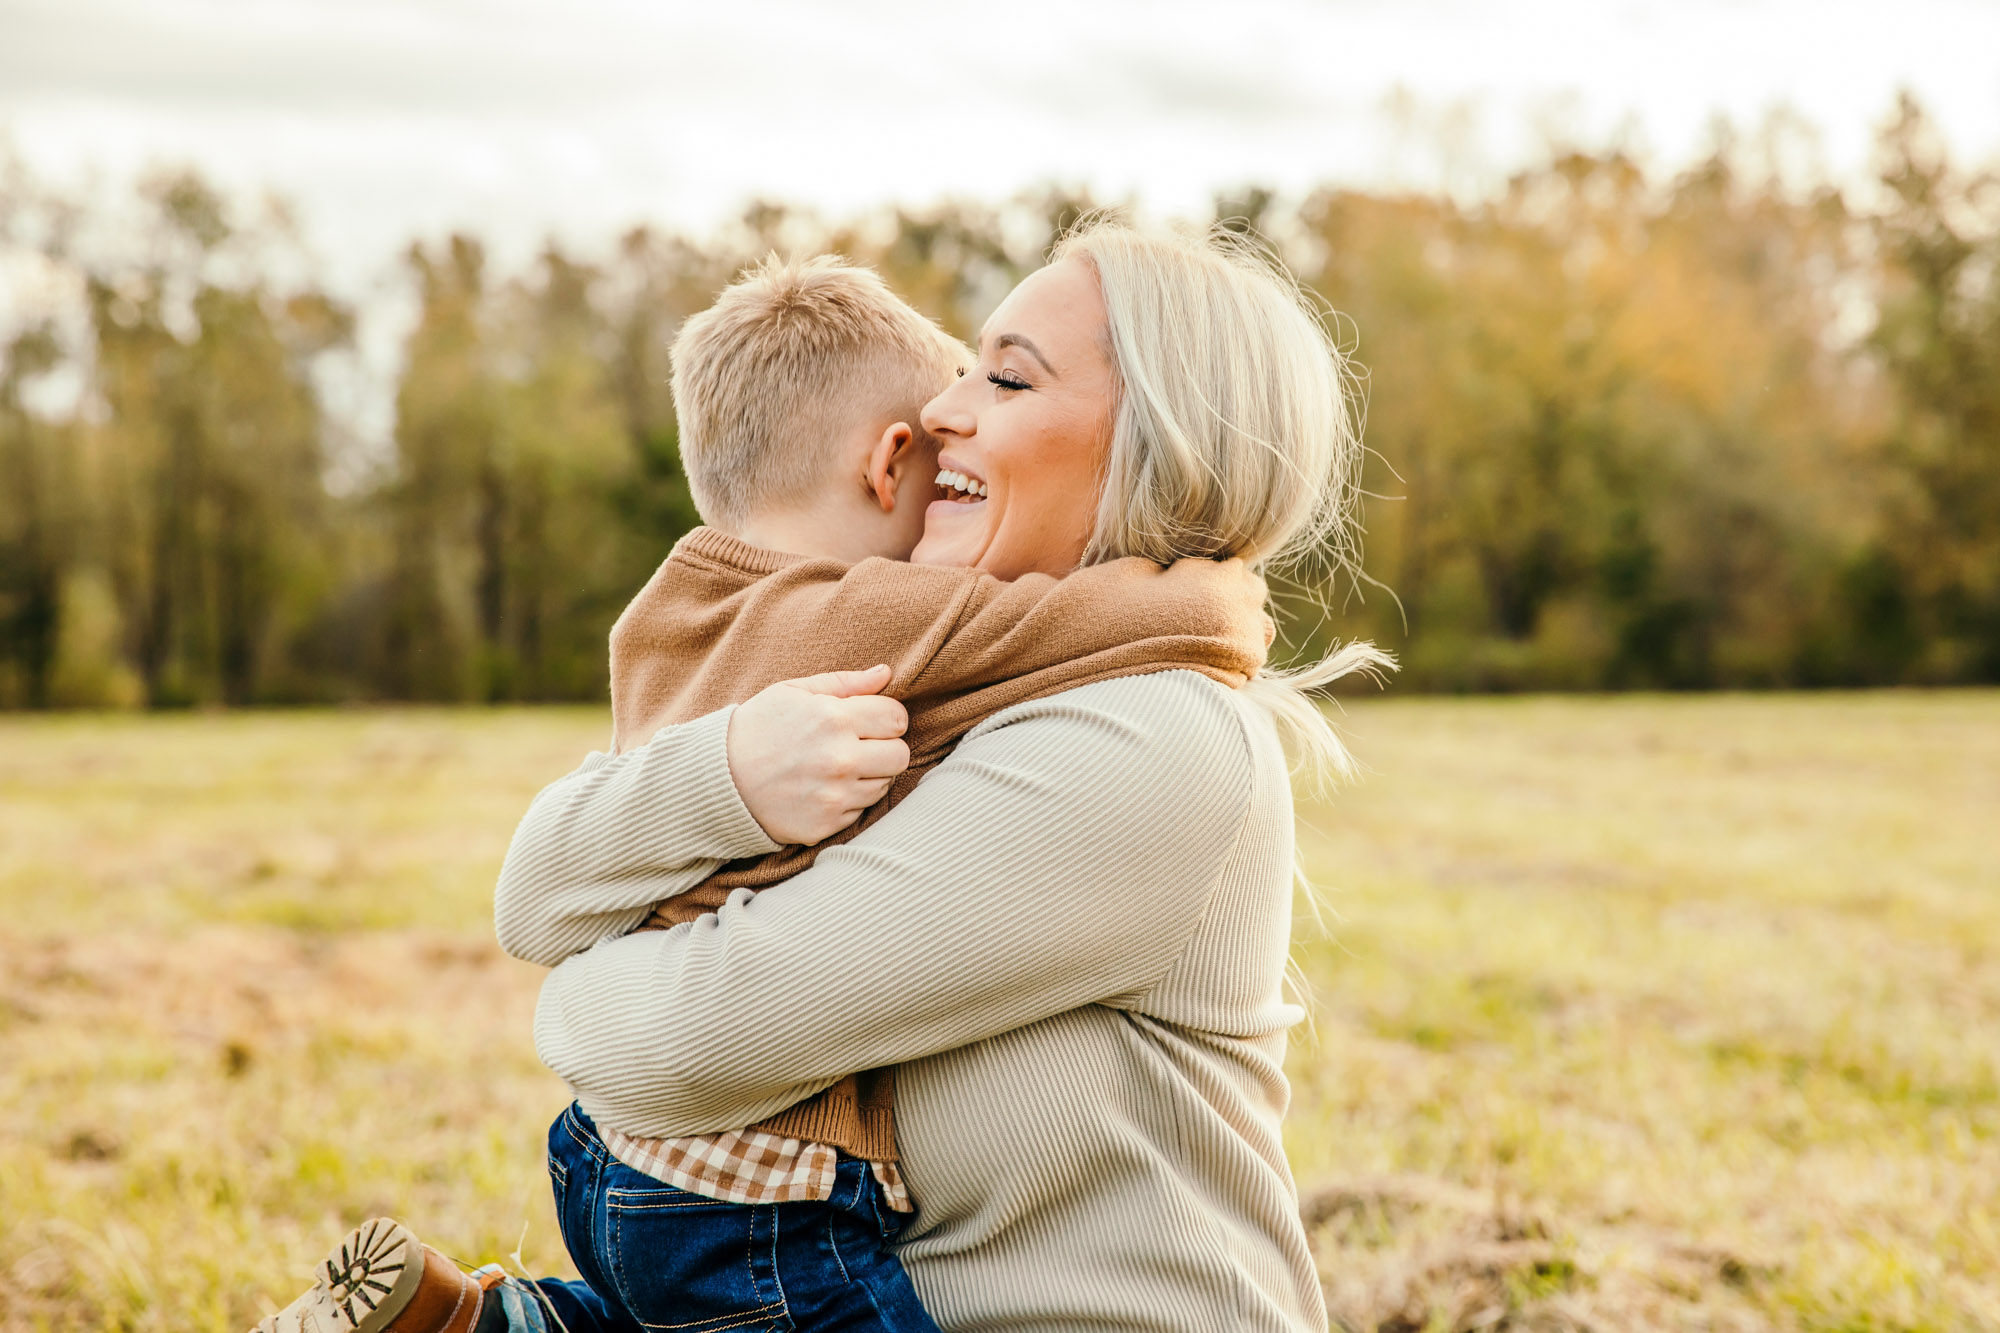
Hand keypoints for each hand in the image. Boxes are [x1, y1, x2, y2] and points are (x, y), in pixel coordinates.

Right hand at [726, 665, 910, 845]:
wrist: (718, 778)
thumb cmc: (758, 728)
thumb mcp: (793, 692)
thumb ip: (844, 682)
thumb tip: (886, 673)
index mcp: (835, 718)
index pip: (897, 718)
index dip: (885, 717)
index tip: (869, 720)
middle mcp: (840, 758)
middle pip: (900, 755)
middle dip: (885, 747)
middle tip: (859, 745)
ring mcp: (835, 794)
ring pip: (884, 784)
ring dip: (869, 774)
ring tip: (836, 766)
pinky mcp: (827, 823)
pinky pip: (862, 809)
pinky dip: (849, 799)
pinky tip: (823, 788)